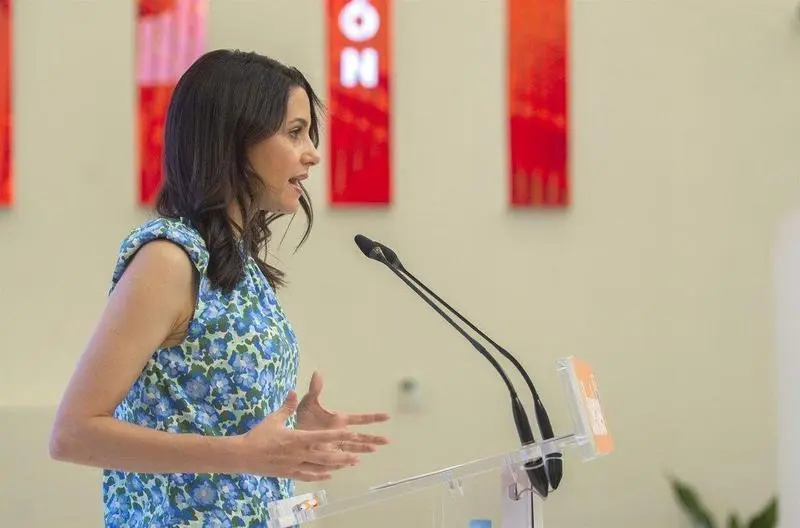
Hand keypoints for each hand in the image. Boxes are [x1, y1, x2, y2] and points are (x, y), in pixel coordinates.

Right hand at [239, 390, 362, 480]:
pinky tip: (329, 476)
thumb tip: (294, 391)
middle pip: (326, 456)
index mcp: (297, 439)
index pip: (322, 437)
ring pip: (320, 468)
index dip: (338, 436)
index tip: (351, 433)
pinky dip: (320, 476)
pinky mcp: (289, 474)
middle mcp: (299, 454)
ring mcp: (295, 466)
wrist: (243, 455)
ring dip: (336, 466)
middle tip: (358, 456)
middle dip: (343, 456)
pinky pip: (308, 476)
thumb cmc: (259, 435)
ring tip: (349, 464)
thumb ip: (287, 406)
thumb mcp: (274, 419)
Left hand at [297, 371, 390, 453]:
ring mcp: (337, 444)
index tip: (387, 416)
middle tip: (387, 440)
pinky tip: (356, 461)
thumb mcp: (309, 403)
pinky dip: (349, 459)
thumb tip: (317, 373)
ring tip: (375, 450)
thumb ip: (315, 389)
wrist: (293, 436)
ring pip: (355, 448)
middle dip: (374, 438)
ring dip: (365, 448)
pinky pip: (342, 457)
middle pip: (362, 436)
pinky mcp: (330, 454)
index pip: (360, 419)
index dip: (374, 418)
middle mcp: (342, 433)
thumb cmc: (303, 419)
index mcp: (340, 420)